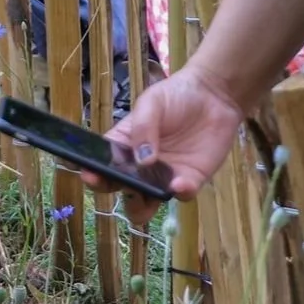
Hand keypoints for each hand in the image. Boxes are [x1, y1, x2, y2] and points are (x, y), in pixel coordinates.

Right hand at [82, 68, 242, 212]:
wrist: (213, 95)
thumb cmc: (175, 96)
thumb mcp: (152, 103)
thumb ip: (143, 128)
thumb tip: (141, 160)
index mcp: (124, 144)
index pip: (102, 163)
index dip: (93, 172)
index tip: (90, 175)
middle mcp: (140, 166)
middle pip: (120, 190)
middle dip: (117, 194)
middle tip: (125, 184)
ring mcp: (164, 177)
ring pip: (146, 205)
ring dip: (142, 207)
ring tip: (146, 196)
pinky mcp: (190, 181)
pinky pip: (181, 195)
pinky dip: (179, 193)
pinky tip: (180, 183)